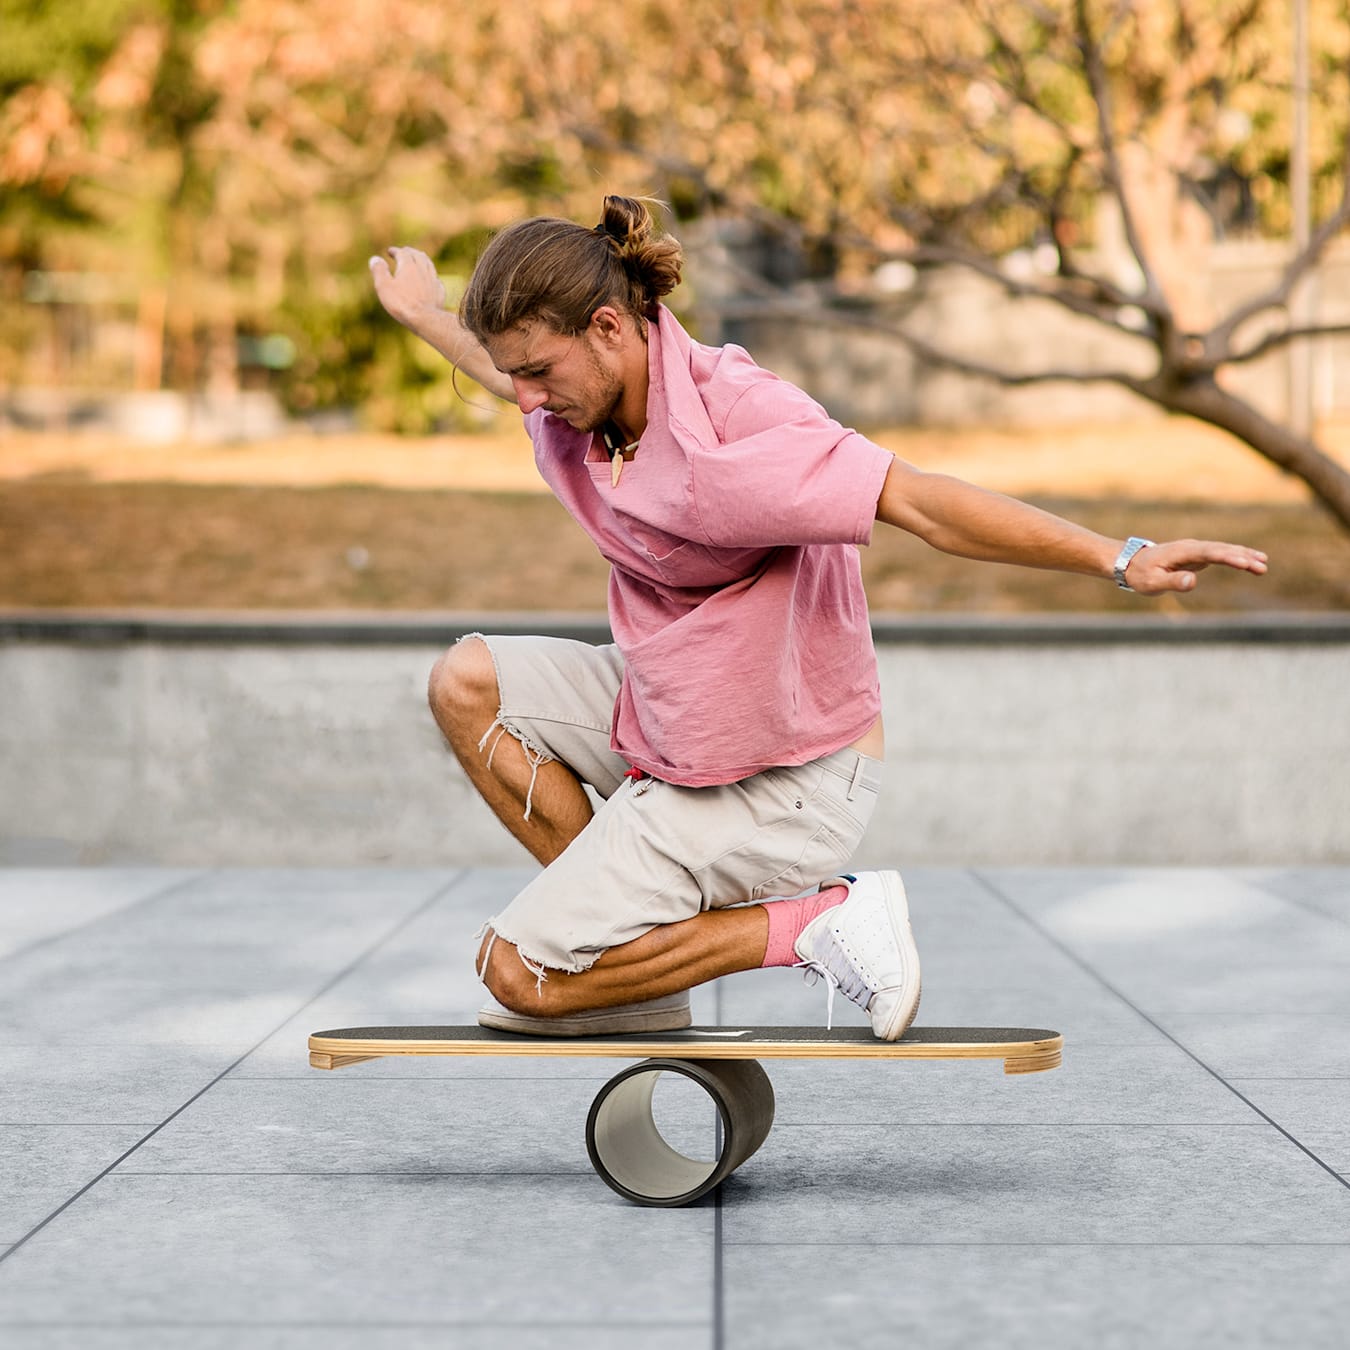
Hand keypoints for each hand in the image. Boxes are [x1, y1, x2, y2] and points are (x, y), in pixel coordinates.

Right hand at [369, 246, 445, 330]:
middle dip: (409, 252)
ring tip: (418, 259)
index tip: (390, 251)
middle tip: (404, 252)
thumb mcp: (384, 286)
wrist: (425, 319)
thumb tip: (375, 258)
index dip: (395, 251)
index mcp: (409, 265)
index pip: (402, 253)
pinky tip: (429, 278)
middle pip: (417, 255)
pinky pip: (436, 278)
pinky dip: (430, 275)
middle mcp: (423, 269)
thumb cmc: (402, 303)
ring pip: (428, 264)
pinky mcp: (439, 291)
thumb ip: (379, 271)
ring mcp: (433, 280)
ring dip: (422, 259)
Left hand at [1123, 539, 1268, 594]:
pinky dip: (1237, 557)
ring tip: (1264, 565)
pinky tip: (1252, 562)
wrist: (1130, 563)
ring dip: (1244, 556)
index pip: (1209, 553)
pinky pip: (1221, 555)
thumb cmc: (1140, 575)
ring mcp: (1196, 550)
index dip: (1228, 557)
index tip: (1245, 563)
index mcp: (1182, 551)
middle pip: (1221, 549)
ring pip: (1224, 550)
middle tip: (1262, 566)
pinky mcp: (1198, 556)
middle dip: (1242, 557)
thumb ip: (1172, 582)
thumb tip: (1193, 582)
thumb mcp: (1152, 583)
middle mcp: (1191, 547)